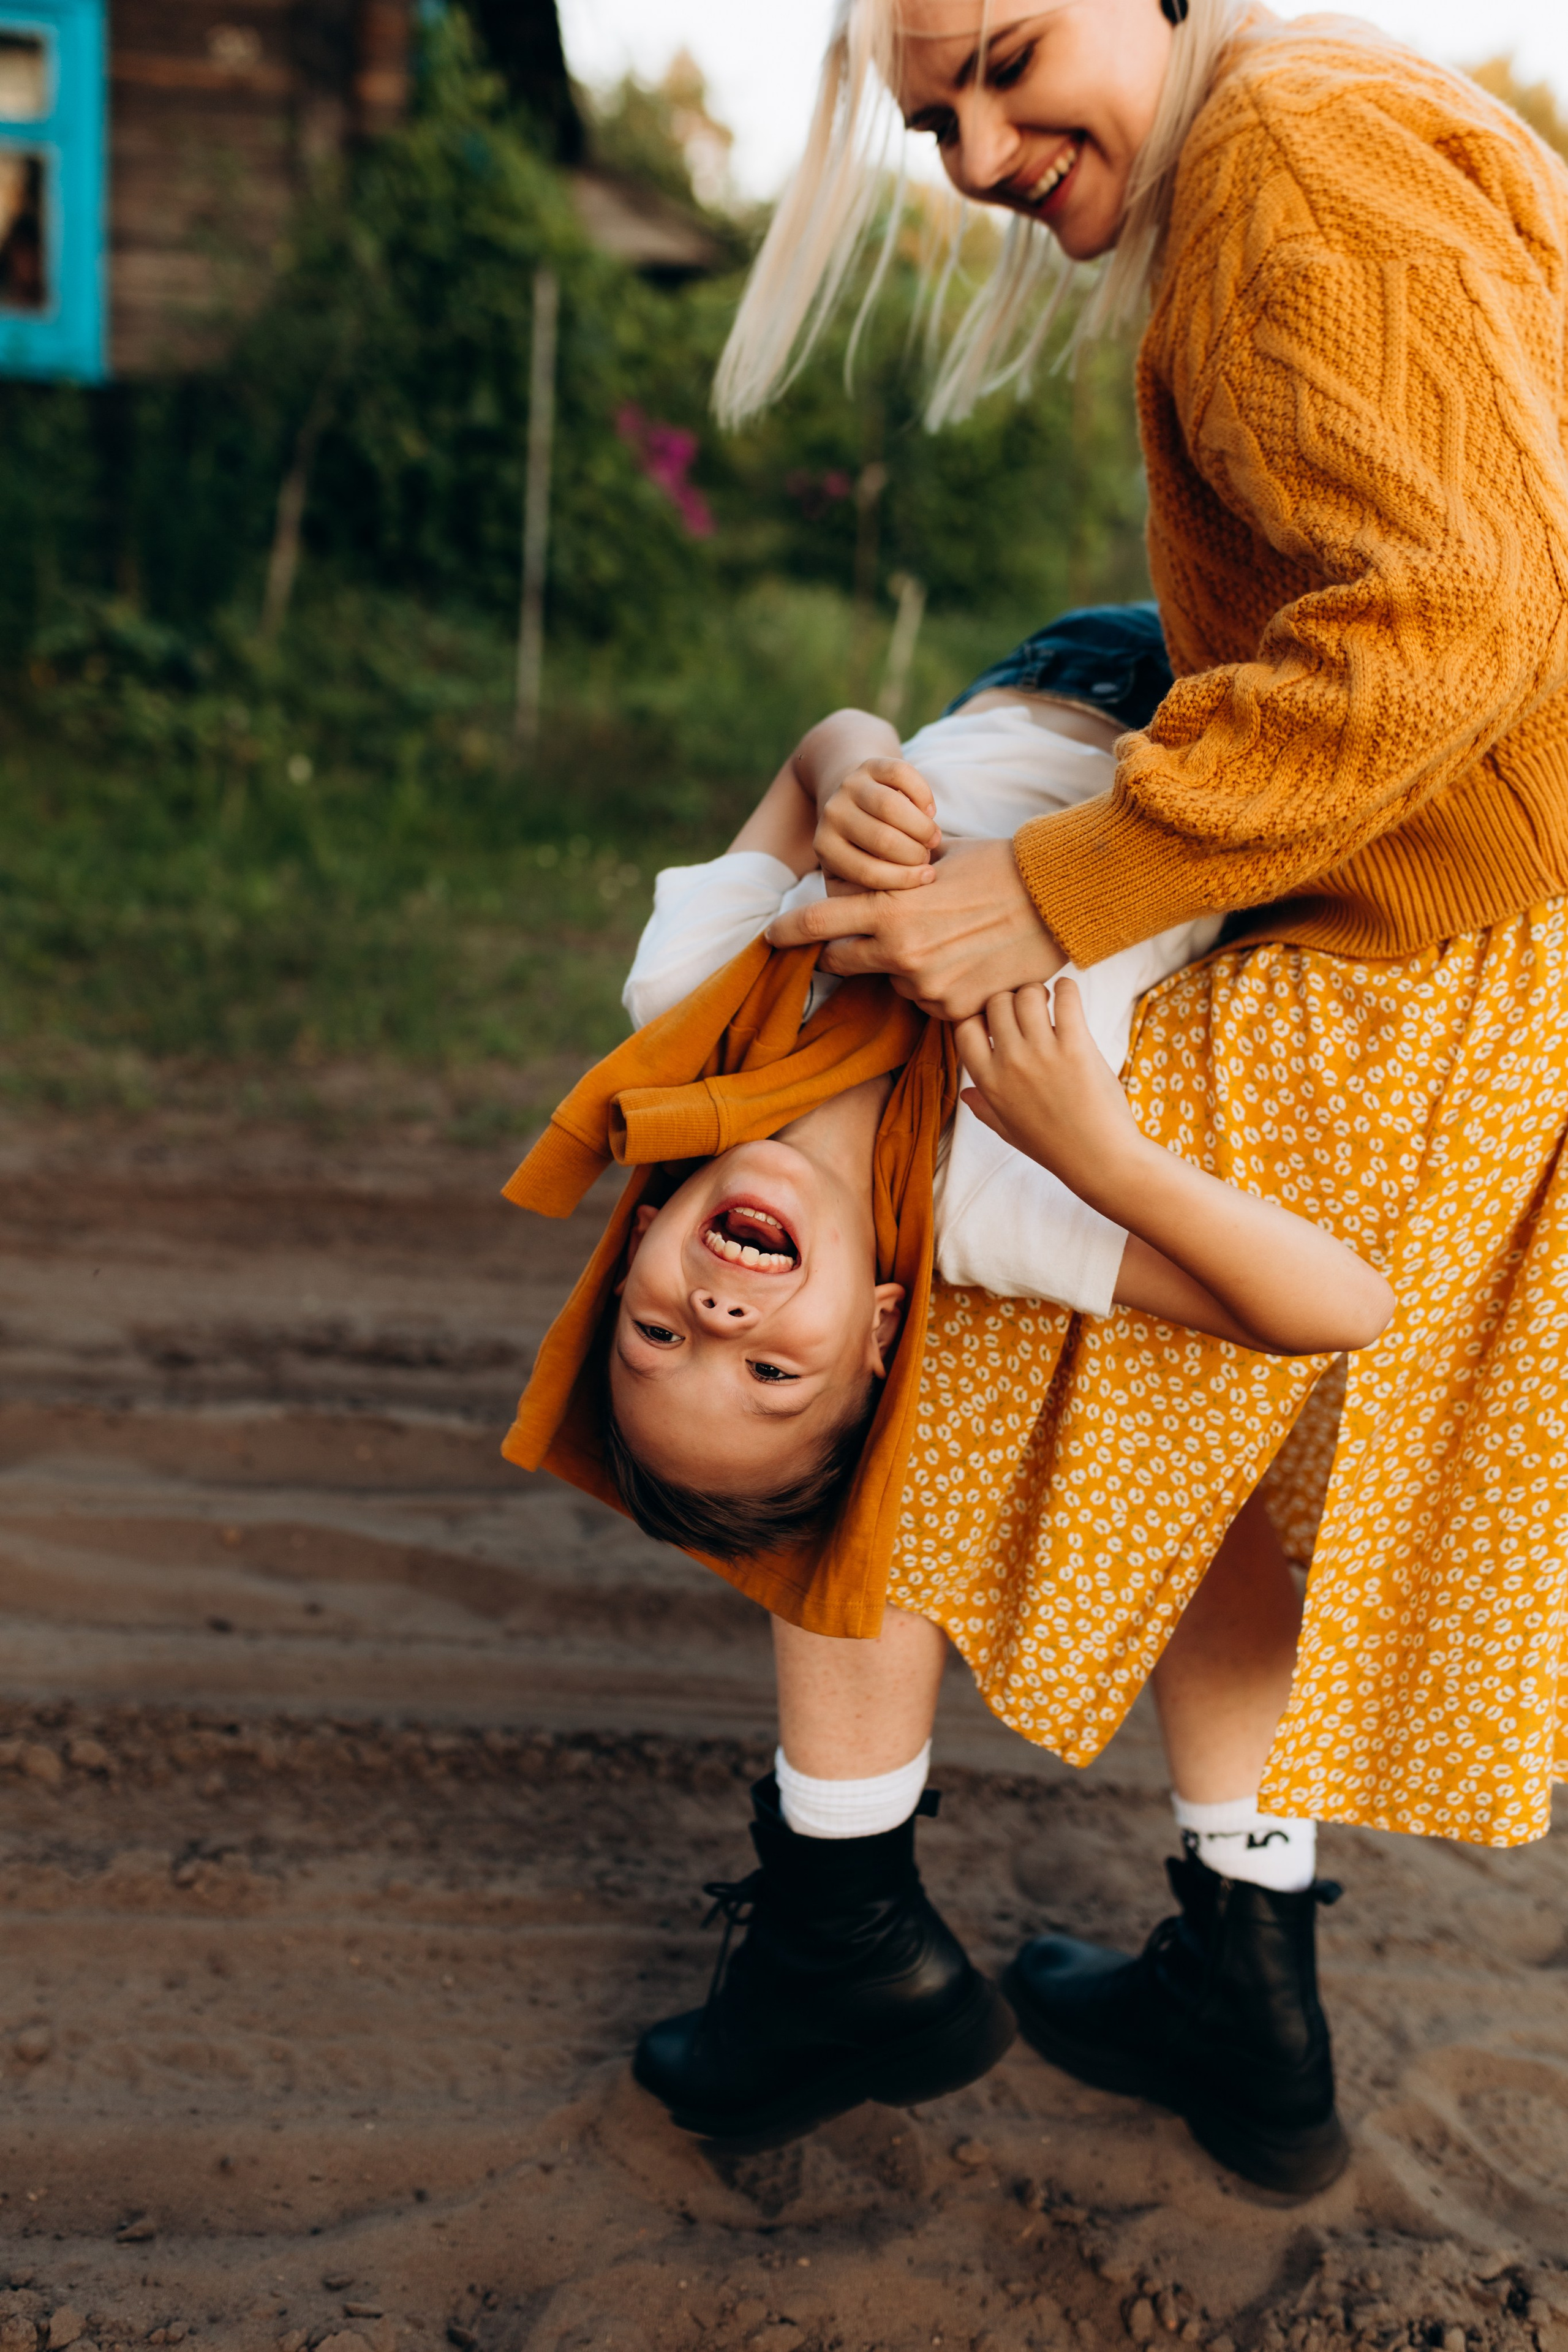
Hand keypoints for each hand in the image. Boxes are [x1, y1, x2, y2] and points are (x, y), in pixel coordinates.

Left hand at [765, 837, 1063, 1019]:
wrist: (1057, 899)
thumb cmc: (998, 867)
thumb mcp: (936, 857)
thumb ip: (893, 873)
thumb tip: (864, 876)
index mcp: (888, 908)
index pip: (816, 924)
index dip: (787, 931)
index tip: (771, 935)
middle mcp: (899, 952)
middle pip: (840, 963)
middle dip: (843, 952)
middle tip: (862, 939)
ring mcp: (926, 985)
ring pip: (891, 983)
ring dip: (902, 967)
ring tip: (945, 941)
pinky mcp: (955, 1010)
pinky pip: (929, 1003)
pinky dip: (938, 987)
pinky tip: (967, 963)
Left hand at [814, 757, 939, 891]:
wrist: (856, 798)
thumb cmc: (867, 852)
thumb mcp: (858, 879)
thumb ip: (868, 900)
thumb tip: (890, 921)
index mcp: (826, 850)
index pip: (866, 872)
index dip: (903, 878)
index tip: (927, 879)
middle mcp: (831, 815)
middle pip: (882, 839)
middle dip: (914, 853)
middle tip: (929, 858)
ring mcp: (850, 786)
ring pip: (891, 807)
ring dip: (922, 826)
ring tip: (933, 839)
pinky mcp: (871, 764)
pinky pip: (903, 775)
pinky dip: (922, 794)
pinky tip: (930, 810)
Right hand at [954, 978, 1144, 1206]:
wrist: (1099, 1159)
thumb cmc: (1056, 1146)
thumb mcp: (1010, 1131)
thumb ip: (985, 1110)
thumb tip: (967, 1095)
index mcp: (989, 1082)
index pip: (964, 1028)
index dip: (979, 1018)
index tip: (997, 1021)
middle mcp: (1010, 1063)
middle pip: (996, 1003)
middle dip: (1010, 999)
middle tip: (1028, 1007)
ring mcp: (1042, 1053)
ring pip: (1026, 994)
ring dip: (1037, 991)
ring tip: (1049, 1001)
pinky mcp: (1076, 1046)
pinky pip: (1066, 998)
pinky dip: (1066, 988)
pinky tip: (1067, 993)